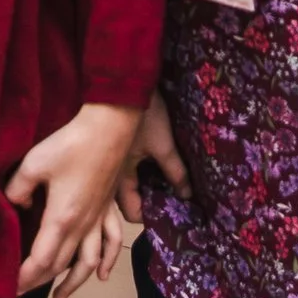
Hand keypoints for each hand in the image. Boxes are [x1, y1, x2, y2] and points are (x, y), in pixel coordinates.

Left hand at [6, 102, 139, 297]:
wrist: (109, 129)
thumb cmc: (70, 145)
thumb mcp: (33, 164)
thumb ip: (17, 190)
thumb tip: (15, 206)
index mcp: (61, 219)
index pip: (41, 260)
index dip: (25, 278)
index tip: (11, 289)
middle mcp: (82, 226)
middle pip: (61, 265)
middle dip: (40, 282)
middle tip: (23, 292)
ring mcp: (98, 219)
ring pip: (88, 263)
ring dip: (73, 282)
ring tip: (60, 297)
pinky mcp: (109, 208)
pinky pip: (112, 242)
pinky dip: (108, 262)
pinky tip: (103, 275)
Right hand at [117, 88, 184, 227]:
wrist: (126, 83)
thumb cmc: (144, 117)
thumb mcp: (163, 145)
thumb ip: (175, 172)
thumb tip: (186, 195)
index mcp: (119, 178)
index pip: (133, 212)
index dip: (152, 215)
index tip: (172, 209)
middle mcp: (110, 175)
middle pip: (130, 201)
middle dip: (150, 202)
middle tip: (172, 197)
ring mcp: (111, 163)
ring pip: (129, 187)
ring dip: (146, 187)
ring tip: (166, 183)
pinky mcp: (115, 151)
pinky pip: (127, 172)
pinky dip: (141, 174)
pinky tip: (154, 167)